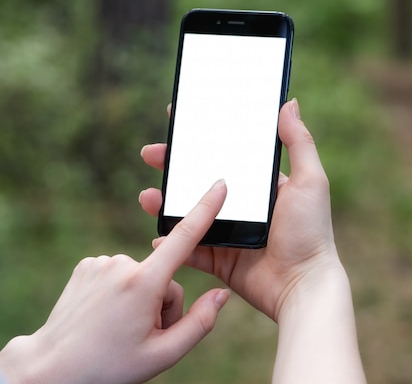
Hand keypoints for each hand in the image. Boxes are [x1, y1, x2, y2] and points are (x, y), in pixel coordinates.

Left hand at [0, 182, 229, 383]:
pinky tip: (106, 314)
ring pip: (145, 275)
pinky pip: (122, 273)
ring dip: (142, 298)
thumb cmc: (109, 367)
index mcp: (144, 284)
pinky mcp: (87, 265)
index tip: (219, 185)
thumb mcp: (163, 354)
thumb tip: (221, 294)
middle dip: (164, 303)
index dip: (206, 209)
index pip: (184, 238)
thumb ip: (200, 323)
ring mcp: (102, 263)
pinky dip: (122, 291)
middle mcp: (122, 264)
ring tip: (121, 326)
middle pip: (166, 276)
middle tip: (142, 333)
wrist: (51, 369)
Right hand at [139, 99, 342, 321]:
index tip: (180, 120)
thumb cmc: (310, 232)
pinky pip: (192, 250)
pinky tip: (157, 238)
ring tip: (147, 196)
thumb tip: (287, 102)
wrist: (303, 285)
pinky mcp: (222, 261)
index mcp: (263, 186)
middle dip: (175, 168)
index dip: (204, 140)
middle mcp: (246, 207)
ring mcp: (231, 234)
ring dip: (166, 204)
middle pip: (202, 182)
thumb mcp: (310, 181)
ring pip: (191, 215)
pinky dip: (174, 244)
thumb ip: (299, 143)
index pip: (229, 156)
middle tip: (151, 154)